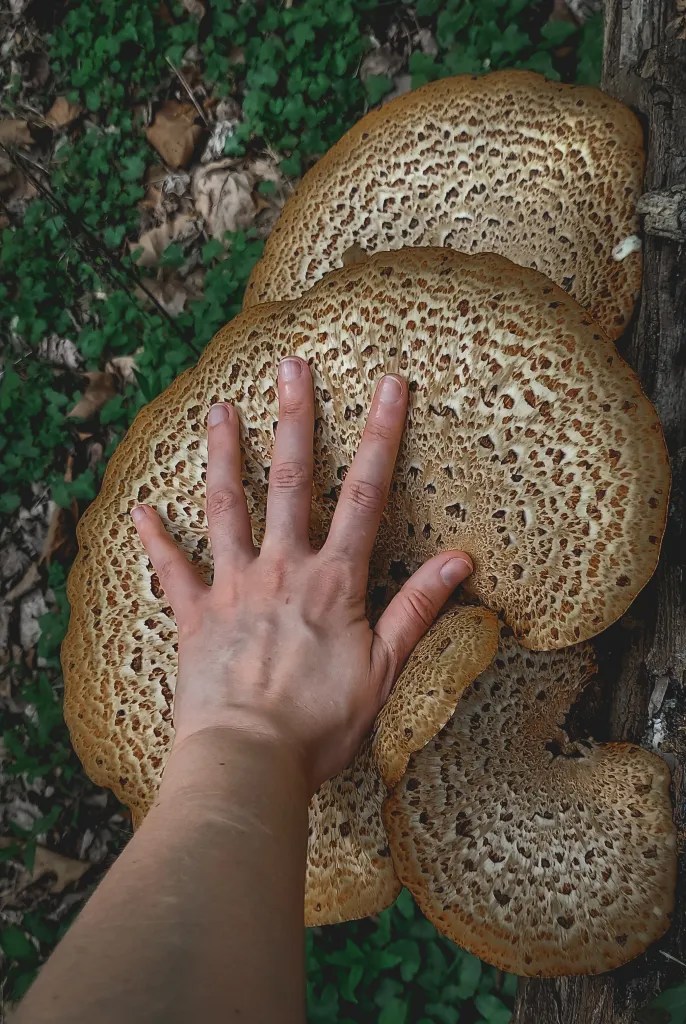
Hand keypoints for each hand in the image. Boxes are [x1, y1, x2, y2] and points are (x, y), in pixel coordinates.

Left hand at [131, 357, 472, 793]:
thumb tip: (460, 560)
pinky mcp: (195, 616)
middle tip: (290, 367)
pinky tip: (140, 510)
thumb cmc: (321, 724)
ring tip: (219, 411)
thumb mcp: (385, 669)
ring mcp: (234, 587)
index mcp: (333, 580)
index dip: (381, 436)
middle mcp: (282, 568)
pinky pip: (171, 571)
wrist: (250, 760)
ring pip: (226, 508)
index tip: (390, 387)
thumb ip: (417, 608)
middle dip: (294, 419)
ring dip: (223, 457)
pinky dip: (155, 540)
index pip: (365, 494)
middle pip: (290, 480)